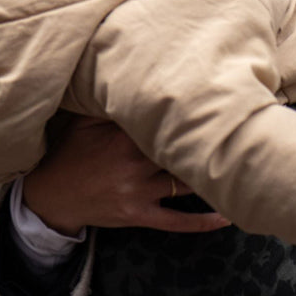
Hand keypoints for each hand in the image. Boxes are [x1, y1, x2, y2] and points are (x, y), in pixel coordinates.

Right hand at [22, 117, 229, 234]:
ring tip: (242, 169)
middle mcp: (133, 164)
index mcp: (123, 138)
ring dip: (211, 178)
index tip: (220, 105)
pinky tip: (227, 217)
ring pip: (184, 184)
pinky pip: (176, 221)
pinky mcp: (138, 215)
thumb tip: (130, 74)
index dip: (193, 114)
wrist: (50, 197)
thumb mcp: (82, 123)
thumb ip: (106, 101)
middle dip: (208, 144)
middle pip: (181, 152)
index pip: (165, 122)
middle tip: (245, 134)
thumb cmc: (71, 154)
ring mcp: (137, 192)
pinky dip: (203, 221)